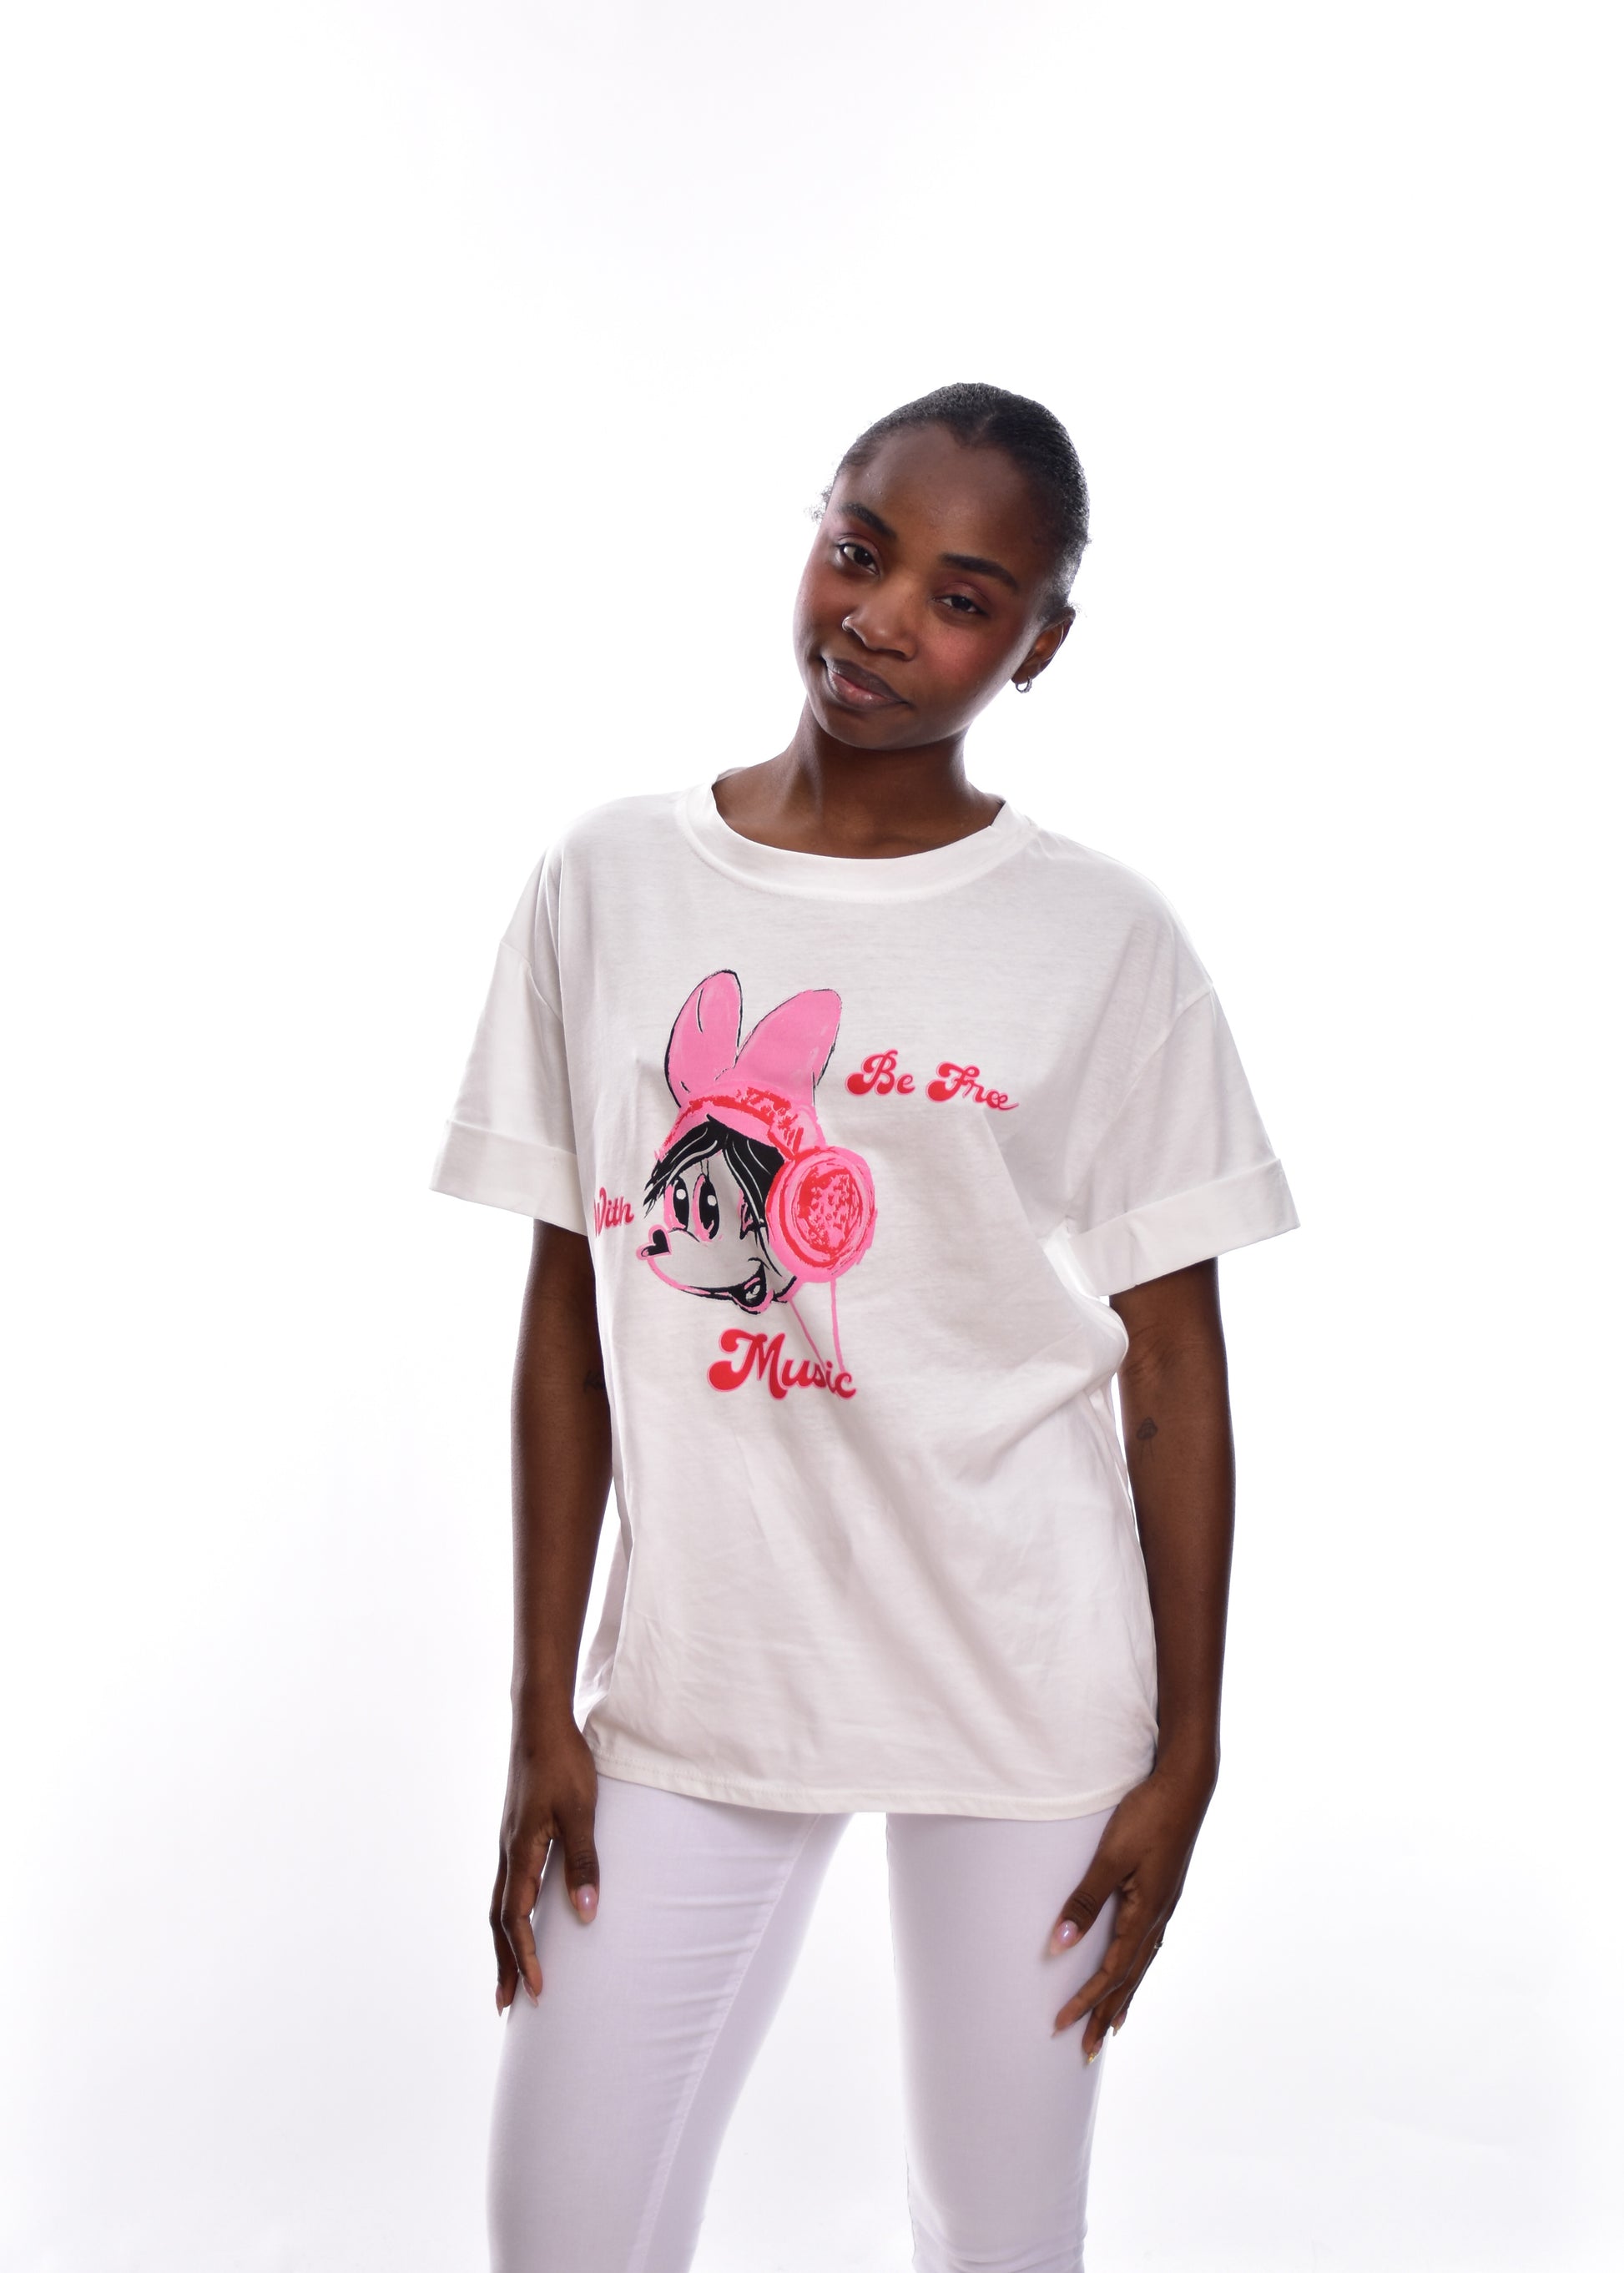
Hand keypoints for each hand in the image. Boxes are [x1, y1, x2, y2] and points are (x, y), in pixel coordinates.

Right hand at [490, 1711, 600, 2012]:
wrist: (540, 1722)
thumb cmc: (563, 1763)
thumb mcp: (581, 1812)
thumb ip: (583, 1862)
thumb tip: (586, 1915)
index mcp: (520, 1853)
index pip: (517, 1920)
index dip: (526, 1958)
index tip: (536, 1992)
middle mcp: (507, 1854)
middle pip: (498, 1921)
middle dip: (504, 1964)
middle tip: (506, 2005)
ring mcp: (508, 1844)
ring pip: (498, 1905)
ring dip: (503, 1943)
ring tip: (508, 1975)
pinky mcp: (515, 1833)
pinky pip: (506, 1886)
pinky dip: (508, 1915)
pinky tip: (520, 1920)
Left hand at [1046, 1764, 1215, 2060]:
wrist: (1185, 1786)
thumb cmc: (1147, 1816)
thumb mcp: (1111, 1857)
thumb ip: (1085, 1900)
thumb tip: (1060, 1944)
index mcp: (1145, 1915)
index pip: (1110, 1972)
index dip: (1085, 2001)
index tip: (1060, 2025)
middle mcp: (1158, 1918)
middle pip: (1129, 1980)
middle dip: (1105, 2015)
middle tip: (1086, 2052)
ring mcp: (1164, 1906)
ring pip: (1141, 1965)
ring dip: (1123, 1997)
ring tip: (1112, 2025)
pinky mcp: (1164, 1893)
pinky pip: (1148, 1945)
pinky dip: (1137, 1968)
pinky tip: (1134, 1968)